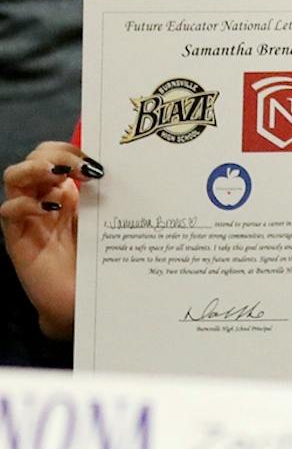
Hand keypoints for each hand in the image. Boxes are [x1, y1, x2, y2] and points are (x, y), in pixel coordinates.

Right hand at [0, 141, 97, 338]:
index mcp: (67, 191)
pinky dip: (26, 203)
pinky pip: (9, 211)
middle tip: (79, 166)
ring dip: (34, 168)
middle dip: (55, 153)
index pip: (56, 153)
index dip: (71, 148)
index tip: (96, 156)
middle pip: (34, 159)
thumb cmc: (96, 259)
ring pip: (13, 177)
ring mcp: (29, 217)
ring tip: (58, 174)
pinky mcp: (17, 238)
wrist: (81, 300)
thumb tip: (124, 165)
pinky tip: (50, 207)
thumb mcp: (105, 220)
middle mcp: (45, 199)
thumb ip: (107, 196)